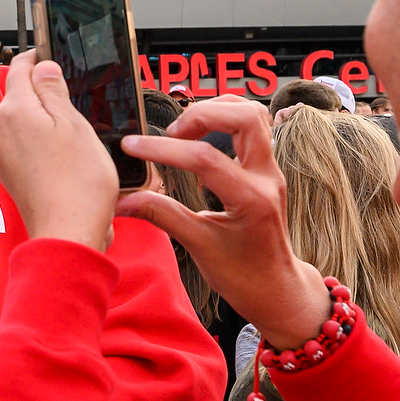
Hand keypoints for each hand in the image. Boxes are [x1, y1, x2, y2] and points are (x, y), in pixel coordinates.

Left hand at [0, 52, 115, 249]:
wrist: (67, 234)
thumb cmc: (76, 183)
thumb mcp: (74, 124)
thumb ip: (53, 91)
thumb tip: (42, 67)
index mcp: (13, 111)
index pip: (18, 69)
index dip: (36, 59)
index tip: (49, 55)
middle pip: (19, 97)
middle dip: (43, 94)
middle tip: (73, 99)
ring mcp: (2, 156)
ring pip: (22, 123)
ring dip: (43, 121)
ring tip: (74, 134)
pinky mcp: (10, 176)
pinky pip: (24, 147)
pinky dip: (41, 144)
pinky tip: (64, 156)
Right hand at [115, 96, 331, 348]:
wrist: (276, 289)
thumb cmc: (242, 275)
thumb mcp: (199, 247)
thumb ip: (162, 216)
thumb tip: (123, 201)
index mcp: (251, 199)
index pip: (203, 158)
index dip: (162, 149)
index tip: (132, 147)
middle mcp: (266, 177)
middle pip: (245, 117)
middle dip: (202, 114)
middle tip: (171, 133)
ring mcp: (270, 170)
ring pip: (253, 114)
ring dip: (216, 111)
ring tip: (184, 130)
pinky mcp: (266, 169)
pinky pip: (253, 127)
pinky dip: (225, 120)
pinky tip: (201, 135)